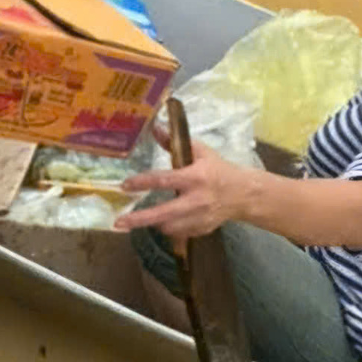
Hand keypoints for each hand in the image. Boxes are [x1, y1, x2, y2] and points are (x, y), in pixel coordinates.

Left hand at [117, 144, 252, 240]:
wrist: (243, 194)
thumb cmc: (219, 169)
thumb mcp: (200, 151)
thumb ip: (174, 142)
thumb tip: (155, 127)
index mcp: (195, 177)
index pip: (164, 180)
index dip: (143, 183)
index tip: (125, 185)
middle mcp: (196, 200)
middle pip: (163, 213)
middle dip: (139, 219)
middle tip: (119, 222)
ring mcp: (199, 218)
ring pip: (168, 227)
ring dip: (154, 222)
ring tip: (144, 217)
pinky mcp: (202, 230)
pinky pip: (179, 233)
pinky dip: (170, 227)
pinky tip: (166, 220)